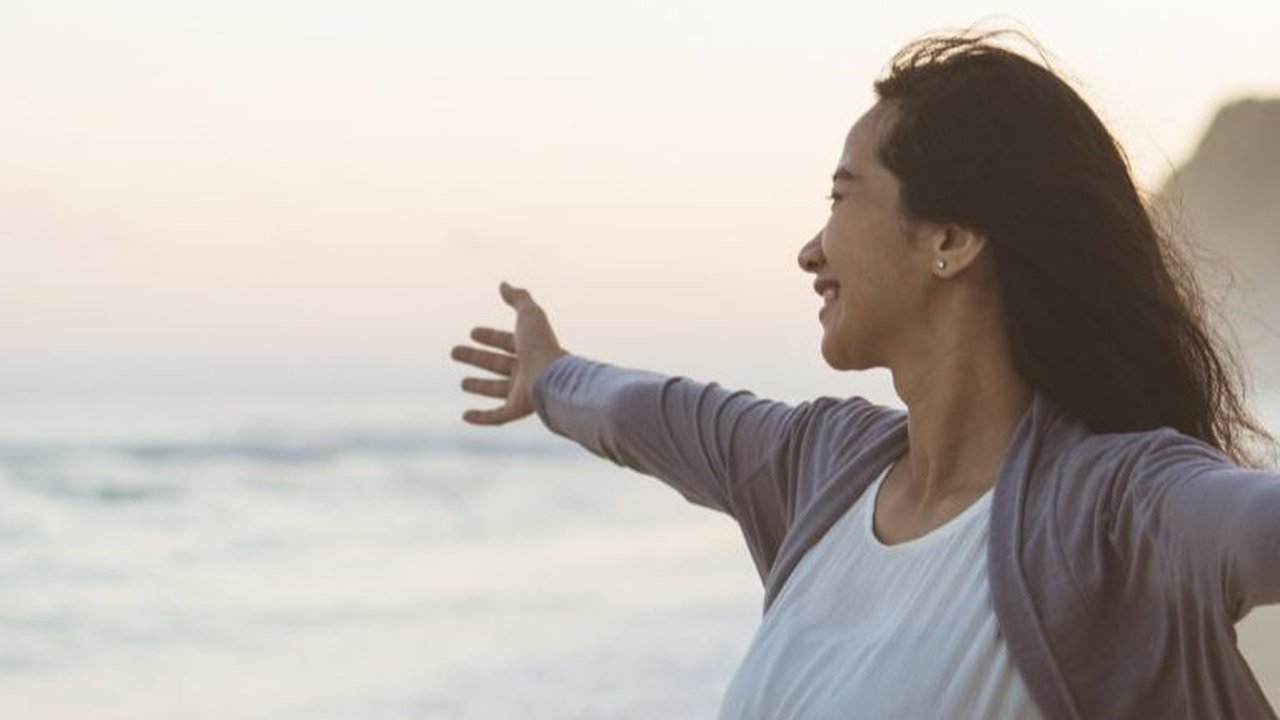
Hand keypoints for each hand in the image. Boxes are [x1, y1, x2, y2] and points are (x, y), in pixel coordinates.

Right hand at [451, 281, 568, 424]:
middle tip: (454, 352)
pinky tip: (465, 416)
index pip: (506, 341)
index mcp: (530, 348)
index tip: (472, 332)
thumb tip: (503, 284)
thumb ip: (518, 298)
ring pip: (497, 389)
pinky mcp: (518, 410)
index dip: (489, 336)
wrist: (552, 377)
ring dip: (479, 386)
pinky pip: (497, 416)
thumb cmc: (541, 345)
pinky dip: (481, 418)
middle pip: (497, 363)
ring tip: (462, 383)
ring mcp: (523, 391)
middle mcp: (527, 370)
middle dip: (476, 358)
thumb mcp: (529, 315)